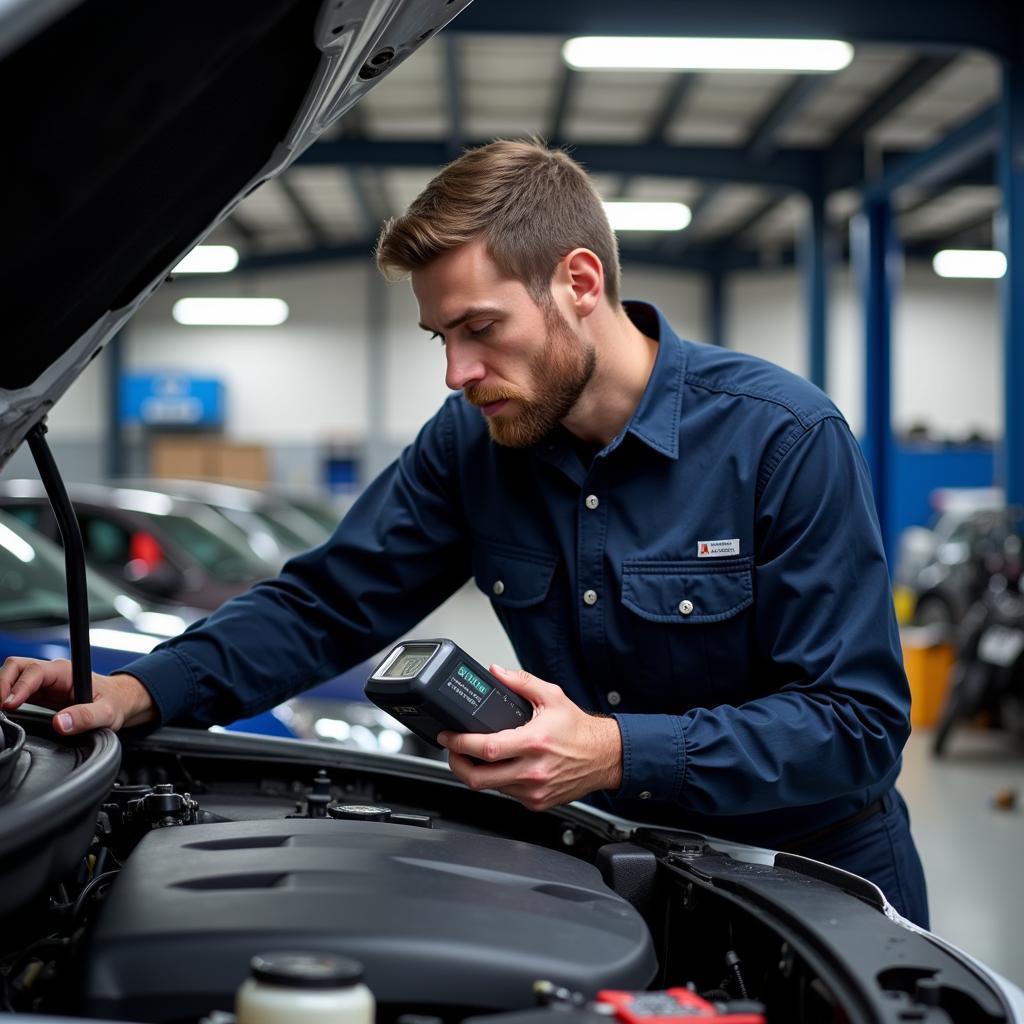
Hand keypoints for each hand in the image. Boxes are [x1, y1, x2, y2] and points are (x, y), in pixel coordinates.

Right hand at [0, 657, 155, 734]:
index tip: (9, 704)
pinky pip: (14, 691)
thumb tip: (60, 723)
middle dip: (2, 684)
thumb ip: (86, 717)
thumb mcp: (107, 713)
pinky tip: (2, 712)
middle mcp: (51, 673)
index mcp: (66, 671)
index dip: (19, 686)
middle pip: (16, 667)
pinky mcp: (38, 694)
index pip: (35, 671)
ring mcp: (42, 683)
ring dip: (1, 689)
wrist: (120, 702)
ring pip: (12, 676)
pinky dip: (4, 698)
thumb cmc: (116, 702)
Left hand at [437, 664, 622, 811]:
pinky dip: (498, 782)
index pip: (486, 748)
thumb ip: (521, 681)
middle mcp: (533, 770)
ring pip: (491, 788)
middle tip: (452, 751)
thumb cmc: (580, 730)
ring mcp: (534, 790)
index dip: (460, 743)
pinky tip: (501, 768)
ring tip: (475, 757)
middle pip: (479, 778)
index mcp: (534, 742)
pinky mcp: (537, 802)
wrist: (605, 756)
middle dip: (457, 765)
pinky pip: (507, 794)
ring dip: (478, 773)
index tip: (448, 736)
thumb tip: (496, 671)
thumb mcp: (552, 696)